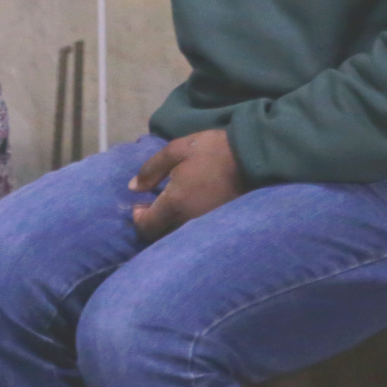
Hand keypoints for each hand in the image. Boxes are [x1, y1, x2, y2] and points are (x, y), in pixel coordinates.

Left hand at [128, 130, 246, 240]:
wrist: (253, 157)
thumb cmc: (212, 151)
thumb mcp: (177, 150)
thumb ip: (151, 169)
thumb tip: (134, 188)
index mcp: (175, 205)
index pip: (147, 227)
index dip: (138, 218)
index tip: (140, 204)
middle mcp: (188, 222)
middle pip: (161, 236)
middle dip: (152, 222)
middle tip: (152, 205)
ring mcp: (205, 227)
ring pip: (178, 235)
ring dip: (169, 224)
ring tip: (171, 206)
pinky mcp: (219, 225)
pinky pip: (195, 232)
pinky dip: (186, 224)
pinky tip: (189, 208)